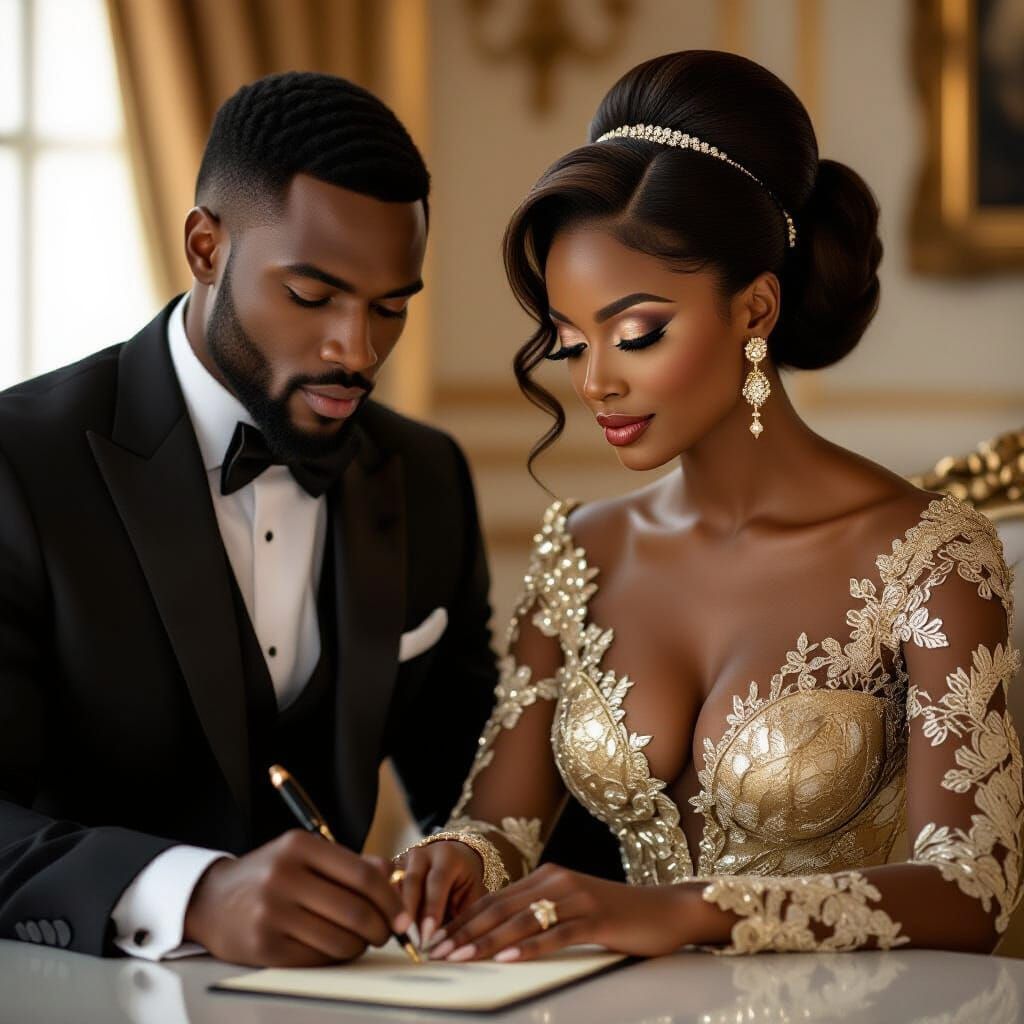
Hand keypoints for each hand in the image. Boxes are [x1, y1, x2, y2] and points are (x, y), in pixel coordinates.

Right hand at [183, 830, 411, 965]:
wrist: (210, 900)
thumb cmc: (271, 875)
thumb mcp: (306, 855)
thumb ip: (351, 863)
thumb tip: (394, 878)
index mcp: (300, 846)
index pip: (363, 874)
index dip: (391, 899)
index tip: (402, 916)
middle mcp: (284, 876)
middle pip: (355, 911)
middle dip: (381, 928)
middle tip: (386, 934)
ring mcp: (271, 912)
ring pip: (340, 940)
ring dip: (359, 947)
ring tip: (358, 941)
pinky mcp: (263, 947)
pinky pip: (317, 959)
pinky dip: (334, 958)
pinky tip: (332, 949)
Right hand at [393, 840, 487, 949]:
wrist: (454, 860)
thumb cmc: (464, 883)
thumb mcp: (470, 895)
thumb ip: (460, 916)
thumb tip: (445, 946)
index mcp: (447, 856)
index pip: (437, 881)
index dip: (432, 909)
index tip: (428, 935)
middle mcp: (422, 854)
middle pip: (411, 882)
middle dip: (410, 914)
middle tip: (412, 942)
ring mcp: (403, 860)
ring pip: (394, 886)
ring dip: (395, 914)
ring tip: (401, 941)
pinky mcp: (390, 870)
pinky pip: (384, 890)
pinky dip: (387, 910)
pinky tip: (391, 931)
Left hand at [428, 863, 689, 962]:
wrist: (666, 910)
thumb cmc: (617, 915)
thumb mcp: (572, 907)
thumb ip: (540, 913)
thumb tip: (498, 935)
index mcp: (548, 876)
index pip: (495, 898)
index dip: (464, 919)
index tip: (438, 939)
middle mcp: (558, 881)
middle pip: (501, 908)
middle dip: (465, 931)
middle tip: (437, 951)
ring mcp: (576, 898)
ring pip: (521, 921)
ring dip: (486, 941)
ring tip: (461, 958)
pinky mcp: (595, 919)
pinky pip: (554, 935)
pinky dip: (527, 948)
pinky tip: (507, 958)